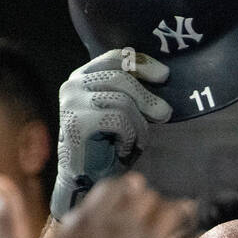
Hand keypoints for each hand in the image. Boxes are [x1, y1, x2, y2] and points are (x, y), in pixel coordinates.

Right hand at [0, 173, 201, 237]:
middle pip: (148, 199)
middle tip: (159, 205)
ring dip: (178, 212)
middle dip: (152, 200)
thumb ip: (6, 218)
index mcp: (90, 218)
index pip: (118, 187)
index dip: (126, 188)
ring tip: (184, 212)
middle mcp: (122, 228)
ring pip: (174, 216)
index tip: (133, 190)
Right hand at [51, 50, 172, 218]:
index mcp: (82, 77)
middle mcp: (73, 86)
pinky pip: (118, 119)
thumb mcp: (120, 111)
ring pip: (122, 100)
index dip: (142, 64)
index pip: (115, 58)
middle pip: (121, 78)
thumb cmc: (107, 146)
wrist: (86, 179)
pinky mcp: (77, 122)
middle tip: (166, 113)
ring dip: (138, 124)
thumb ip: (130, 91)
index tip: (164, 76)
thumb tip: (163, 75)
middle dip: (148, 97)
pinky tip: (126, 149)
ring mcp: (72, 103)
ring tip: (138, 141)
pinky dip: (129, 136)